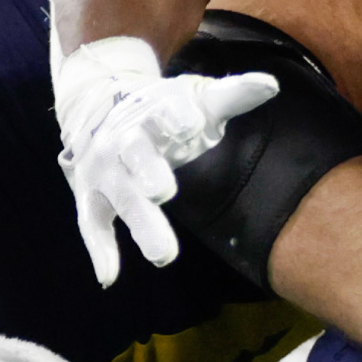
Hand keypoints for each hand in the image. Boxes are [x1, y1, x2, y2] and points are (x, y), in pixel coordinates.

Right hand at [53, 34, 278, 286]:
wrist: (98, 105)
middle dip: (148, 170)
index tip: (192, 123)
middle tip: (164, 190)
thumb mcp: (195, 97)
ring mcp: (103, 170)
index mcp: (152, 111)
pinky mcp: (91, 196)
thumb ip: (232, 96)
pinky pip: (92, 224)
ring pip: (120, 196)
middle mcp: (123, 139)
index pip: (164, 110)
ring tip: (164, 255)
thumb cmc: (162, 108)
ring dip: (140, 222)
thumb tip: (271, 85)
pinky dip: (99, 250)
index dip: (176, 116)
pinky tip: (109, 276)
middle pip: (135, 155)